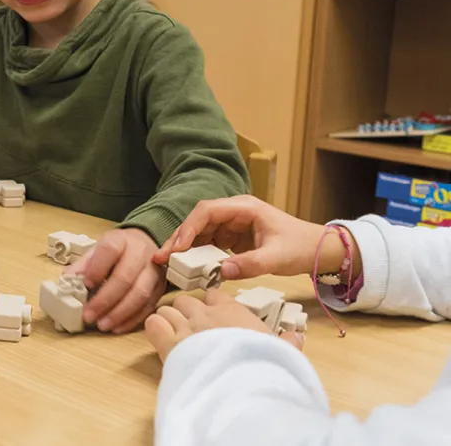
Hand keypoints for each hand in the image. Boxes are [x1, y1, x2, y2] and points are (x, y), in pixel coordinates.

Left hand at [68, 227, 165, 332]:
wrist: (143, 245)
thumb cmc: (116, 252)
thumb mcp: (97, 251)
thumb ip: (82, 266)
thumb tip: (67, 281)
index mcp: (120, 240)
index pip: (109, 250)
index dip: (97, 268)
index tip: (86, 284)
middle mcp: (140, 253)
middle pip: (125, 277)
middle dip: (105, 300)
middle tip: (89, 315)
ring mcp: (154, 271)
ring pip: (140, 294)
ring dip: (119, 313)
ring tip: (102, 324)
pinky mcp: (161, 287)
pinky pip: (149, 306)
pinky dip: (132, 319)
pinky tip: (117, 326)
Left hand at [144, 289, 286, 362]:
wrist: (243, 386)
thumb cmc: (264, 368)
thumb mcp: (281, 353)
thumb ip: (287, 343)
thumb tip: (297, 338)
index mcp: (233, 311)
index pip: (215, 294)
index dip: (212, 304)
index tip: (214, 316)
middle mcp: (206, 314)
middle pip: (187, 299)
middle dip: (187, 311)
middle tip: (192, 329)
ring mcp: (186, 327)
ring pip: (168, 309)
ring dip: (169, 320)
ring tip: (175, 335)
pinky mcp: (169, 344)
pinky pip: (154, 323)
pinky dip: (155, 328)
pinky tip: (161, 338)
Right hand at [152, 195, 356, 279]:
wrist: (318, 250)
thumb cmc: (301, 247)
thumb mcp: (276, 258)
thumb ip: (249, 264)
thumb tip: (220, 272)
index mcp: (244, 208)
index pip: (207, 211)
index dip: (189, 227)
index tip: (177, 247)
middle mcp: (234, 212)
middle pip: (198, 221)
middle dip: (179, 238)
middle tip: (161, 257)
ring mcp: (232, 225)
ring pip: (200, 232)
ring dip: (184, 247)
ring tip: (167, 263)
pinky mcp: (232, 238)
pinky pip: (209, 243)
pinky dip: (196, 254)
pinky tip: (186, 266)